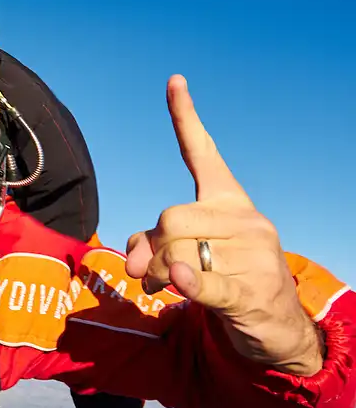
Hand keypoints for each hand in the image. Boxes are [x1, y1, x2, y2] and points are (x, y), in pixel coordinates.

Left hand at [125, 75, 323, 376]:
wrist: (274, 327)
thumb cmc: (224, 278)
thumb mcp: (184, 252)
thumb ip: (150, 245)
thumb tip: (132, 260)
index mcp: (227, 200)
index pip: (202, 153)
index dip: (184, 117)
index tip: (174, 80)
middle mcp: (244, 218)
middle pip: (169, 219)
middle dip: (149, 249)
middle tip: (147, 274)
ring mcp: (252, 254)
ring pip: (175, 252)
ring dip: (157, 276)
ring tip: (165, 288)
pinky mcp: (250, 289)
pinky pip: (202, 280)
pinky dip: (186, 283)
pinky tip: (180, 281)